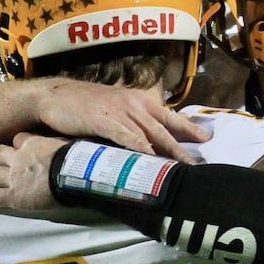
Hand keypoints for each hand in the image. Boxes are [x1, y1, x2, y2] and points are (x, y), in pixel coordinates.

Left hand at [0, 132, 68, 209]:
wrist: (72, 174)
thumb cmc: (75, 158)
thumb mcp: (67, 143)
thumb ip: (60, 144)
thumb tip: (69, 144)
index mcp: (33, 144)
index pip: (20, 139)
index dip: (17, 143)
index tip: (17, 145)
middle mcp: (18, 159)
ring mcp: (13, 177)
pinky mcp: (13, 195)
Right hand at [31, 80, 207, 163]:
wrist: (55, 95)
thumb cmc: (86, 105)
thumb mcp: (116, 109)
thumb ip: (133, 123)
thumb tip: (150, 142)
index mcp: (139, 101)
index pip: (170, 117)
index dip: (189, 128)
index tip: (207, 140)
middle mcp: (135, 104)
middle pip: (165, 130)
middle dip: (183, 149)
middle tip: (198, 165)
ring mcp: (120, 112)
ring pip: (149, 134)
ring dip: (167, 153)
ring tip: (180, 168)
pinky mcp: (104, 121)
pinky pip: (126, 136)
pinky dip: (139, 148)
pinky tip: (150, 159)